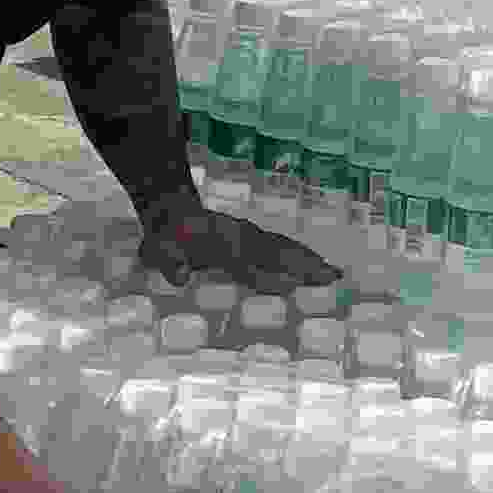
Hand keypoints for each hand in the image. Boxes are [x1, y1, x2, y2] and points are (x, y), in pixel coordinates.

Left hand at [141, 201, 338, 290]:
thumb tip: (179, 277)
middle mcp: (242, 238)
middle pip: (279, 252)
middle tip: (334, 277)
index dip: (270, 277)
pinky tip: (312, 261)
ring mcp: (249, 235)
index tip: (295, 287)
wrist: (170, 205)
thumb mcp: (158, 250)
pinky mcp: (251, 236)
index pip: (251, 264)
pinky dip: (299, 253)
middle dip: (306, 265)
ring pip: (284, 247)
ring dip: (308, 259)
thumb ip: (169, 263)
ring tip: (333, 272)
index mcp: (221, 244)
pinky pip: (280, 245)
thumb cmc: (165, 235)